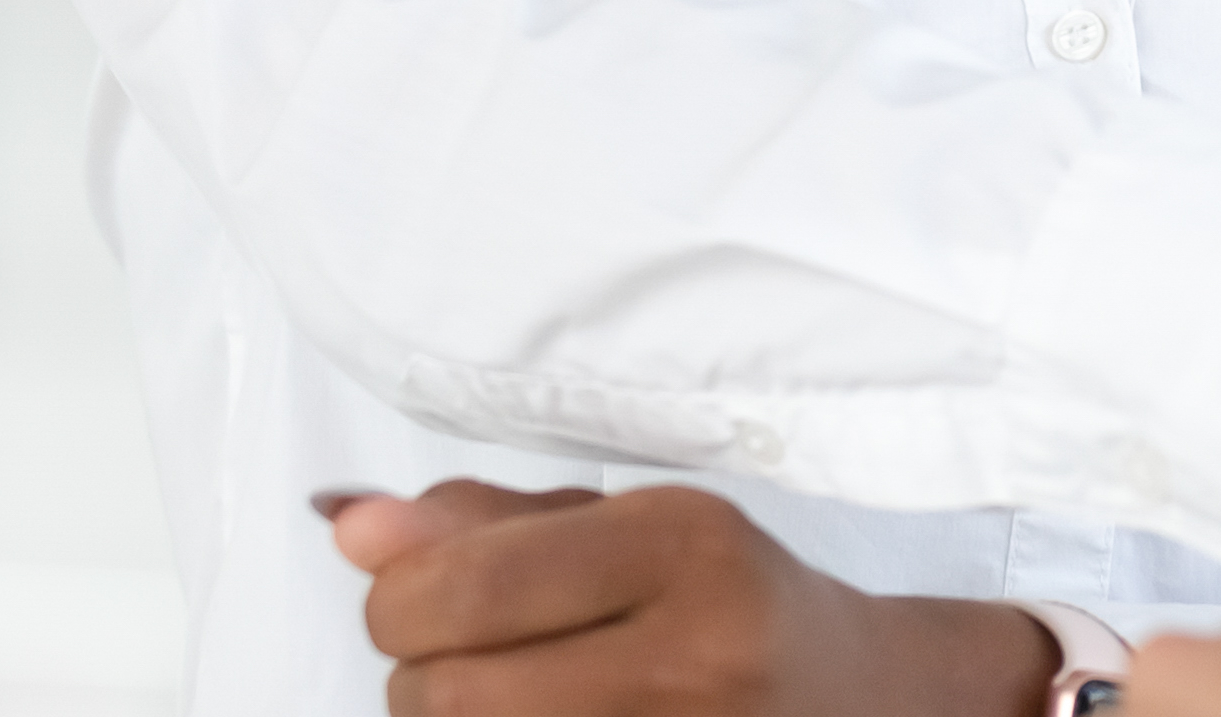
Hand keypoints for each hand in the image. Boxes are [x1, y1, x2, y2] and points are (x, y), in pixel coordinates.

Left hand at [325, 481, 1058, 716]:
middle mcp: (696, 653)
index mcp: (683, 545)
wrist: (870, 698)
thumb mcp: (632, 525)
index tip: (421, 594)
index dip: (398, 598)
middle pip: (444, 691)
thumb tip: (350, 524)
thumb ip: (486, 522)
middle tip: (473, 657)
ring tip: (515, 695)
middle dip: (422, 673)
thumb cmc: (733, 602)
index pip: (460, 586)